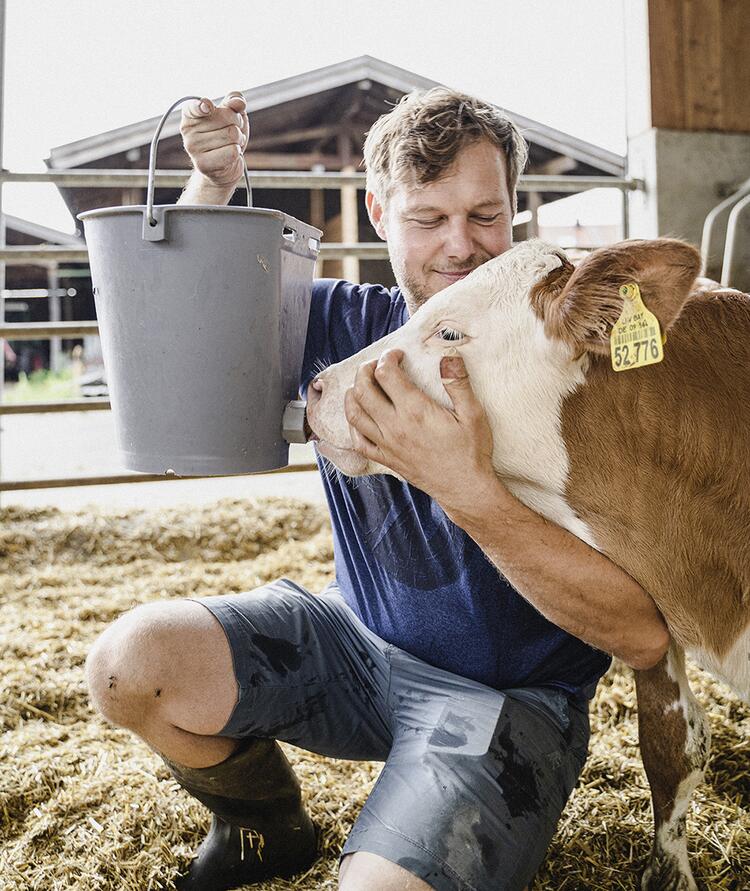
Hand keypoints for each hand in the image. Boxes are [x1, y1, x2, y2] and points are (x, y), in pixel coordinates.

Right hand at [180, 92, 248, 186]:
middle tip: (232, 131)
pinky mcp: (202, 164)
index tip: (207, 107)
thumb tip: (238, 102)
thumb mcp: (232, 114)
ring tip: (230, 144)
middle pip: (226, 116)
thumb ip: (234, 102)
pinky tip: (230, 155)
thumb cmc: (226, 136)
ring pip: (232, 134)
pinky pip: (232, 151)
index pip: (194, 107)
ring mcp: (193, 148)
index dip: (203, 106)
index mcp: (190, 113)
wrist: (224, 167)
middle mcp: (187, 130)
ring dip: (238, 139)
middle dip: (237, 123)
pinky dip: (238, 152)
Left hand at [344, 350, 498, 515]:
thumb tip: (449, 357)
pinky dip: (353, 425)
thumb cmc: (471, 451)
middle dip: (365, 371)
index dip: (388, 358)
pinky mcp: (387, 459)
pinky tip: (361, 417)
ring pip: (354, 414)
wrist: (464, 488)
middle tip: (375, 365)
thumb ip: (458, 383)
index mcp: (415, 410)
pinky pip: (358, 441)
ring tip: (361, 385)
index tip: (397, 355)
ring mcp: (387, 444)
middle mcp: (395, 426)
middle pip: (363, 390)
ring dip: (353, 394)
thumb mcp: (473, 413)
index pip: (386, 374)